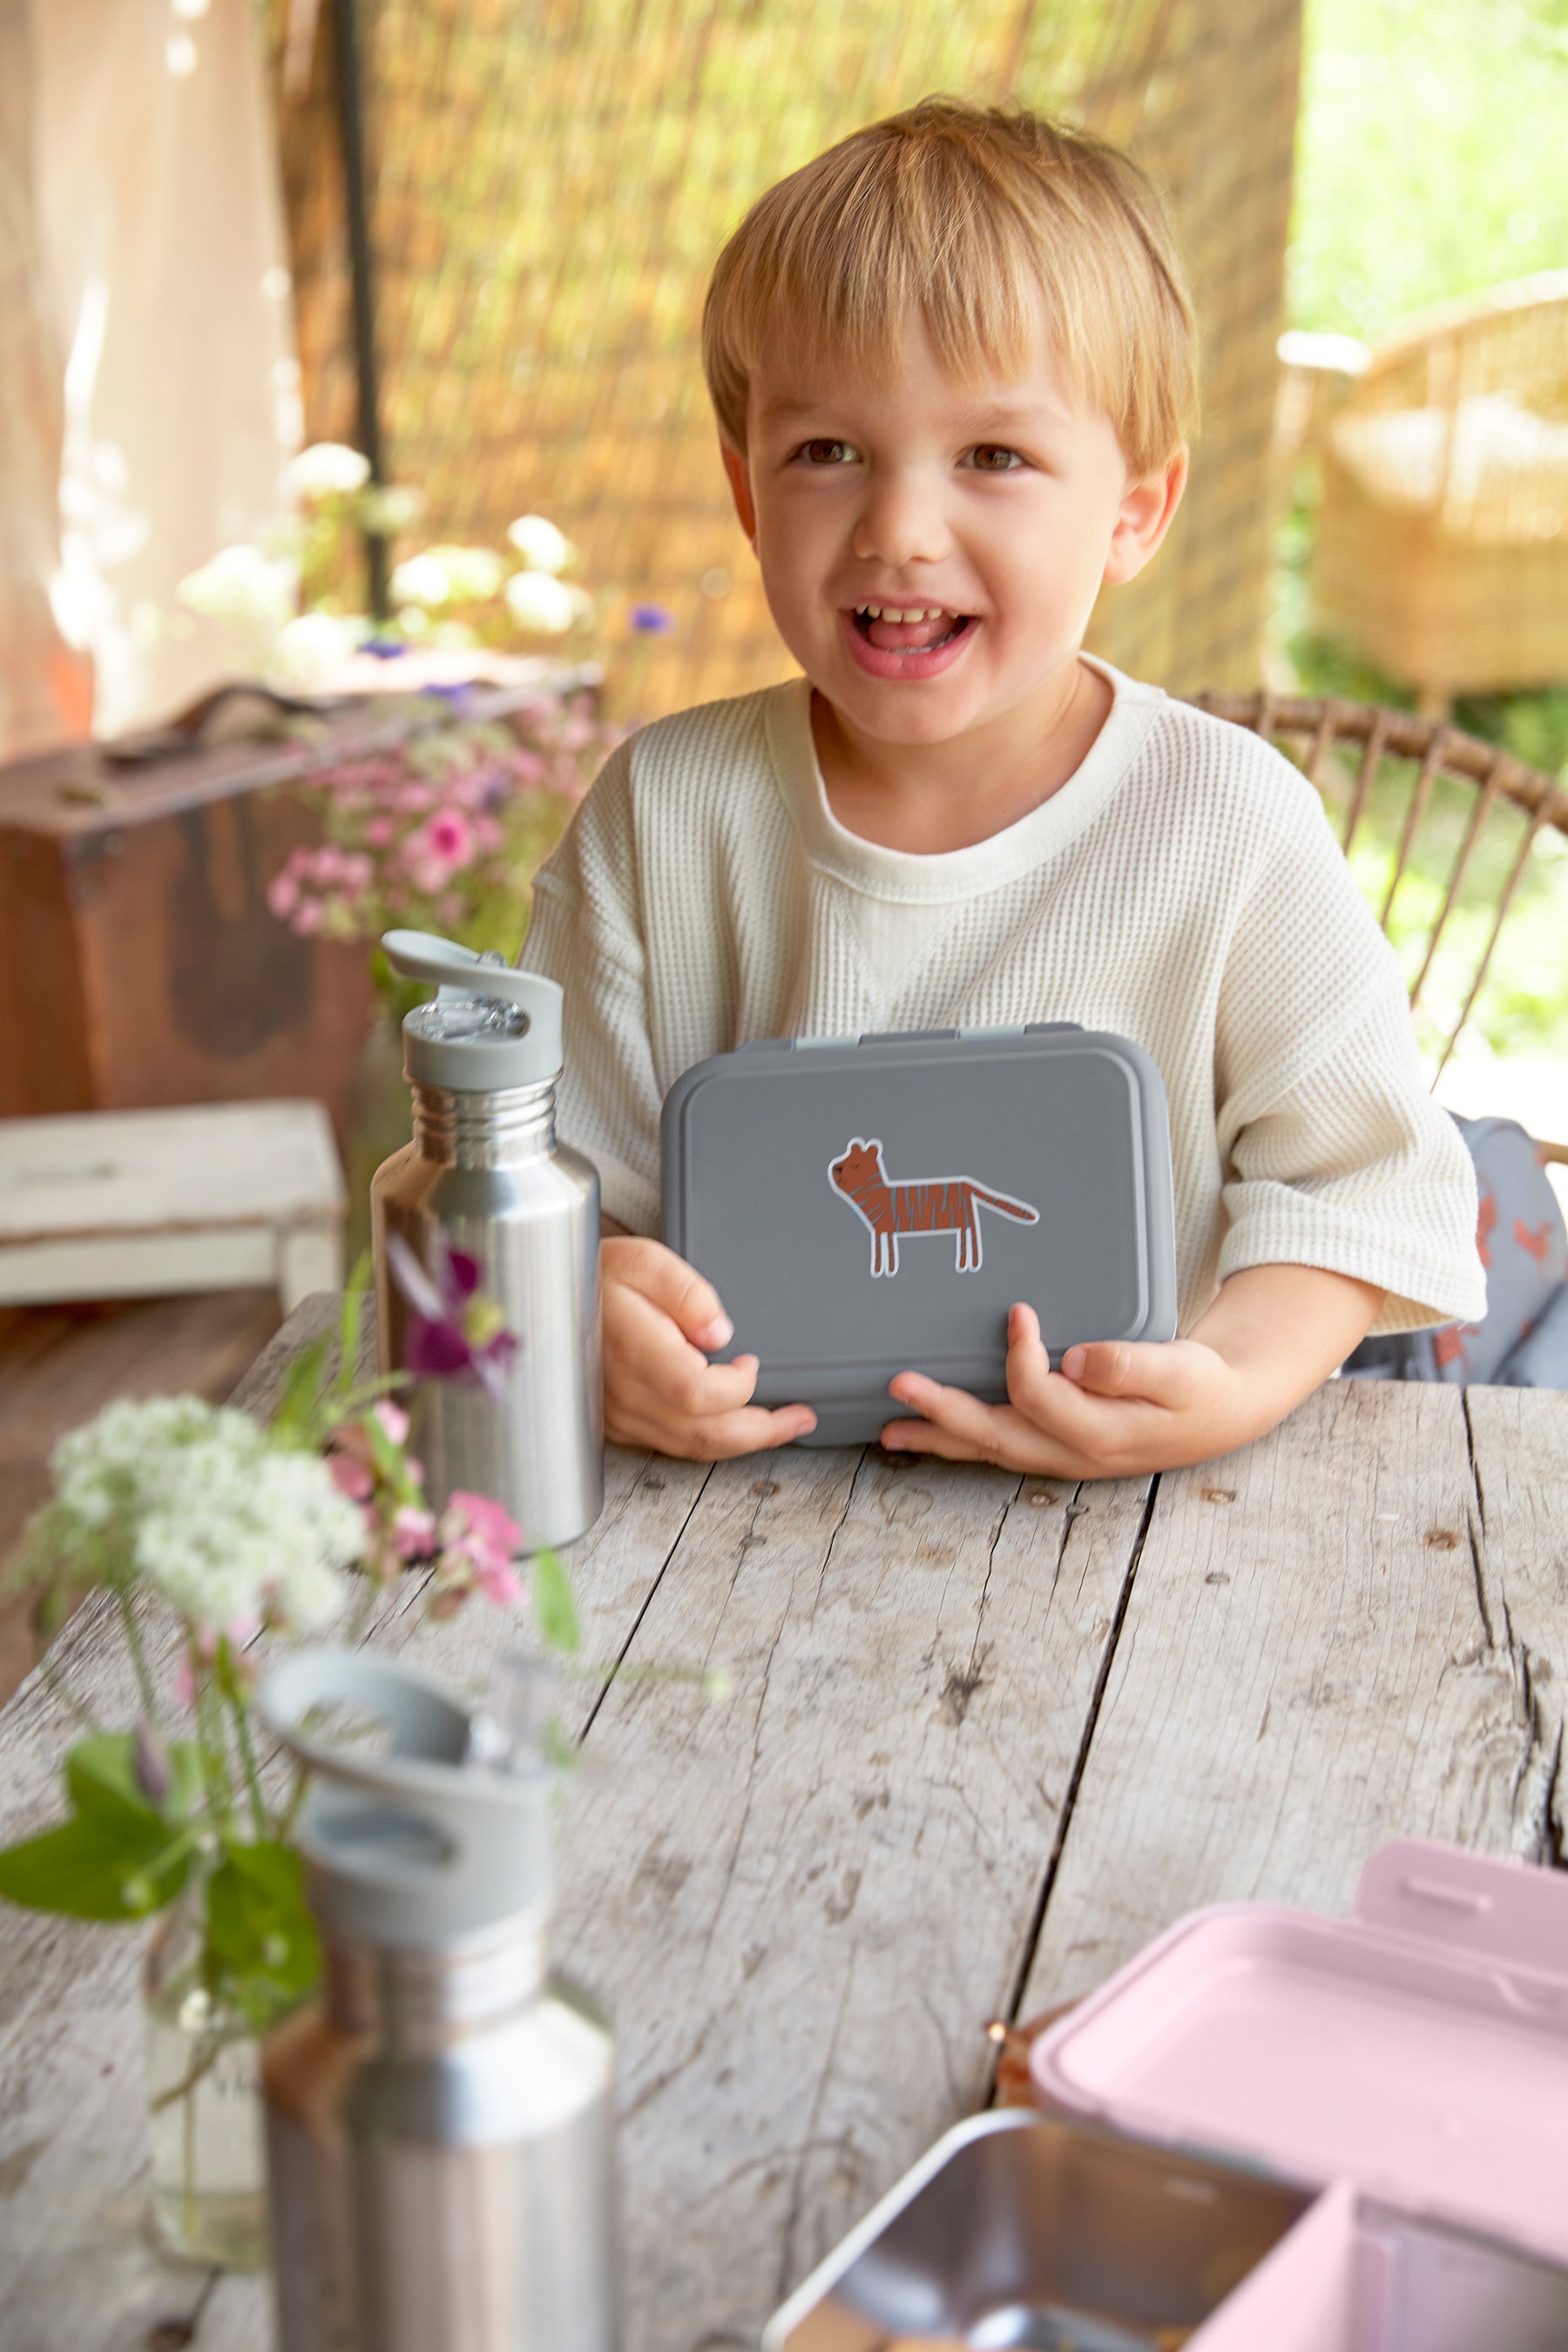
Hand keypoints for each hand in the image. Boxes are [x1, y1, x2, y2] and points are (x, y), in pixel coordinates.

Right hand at [601, 1235, 816, 1458]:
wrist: (547, 1299)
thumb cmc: (598, 1275)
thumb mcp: (643, 1260)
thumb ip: (686, 1291)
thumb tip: (720, 1332)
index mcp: (633, 1349)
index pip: (696, 1393)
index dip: (736, 1387)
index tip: (750, 1362)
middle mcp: (625, 1391)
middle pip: (702, 1433)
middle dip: (761, 1430)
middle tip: (800, 1418)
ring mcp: (620, 1413)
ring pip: (690, 1446)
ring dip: (743, 1441)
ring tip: (782, 1425)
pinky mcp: (619, 1423)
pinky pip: (673, 1444)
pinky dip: (712, 1440)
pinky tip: (737, 1426)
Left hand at [880, 1266, 1384, 1478]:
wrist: (1223, 1413)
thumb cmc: (1200, 1387)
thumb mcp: (1180, 1371)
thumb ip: (1131, 1364)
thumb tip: (1076, 1359)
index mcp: (1102, 1433)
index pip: (1043, 1398)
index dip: (1023, 1357)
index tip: (1018, 1313)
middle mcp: (1073, 1453)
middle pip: (997, 1436)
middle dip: (943, 1412)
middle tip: (899, 1384)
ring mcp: (1063, 1456)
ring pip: (991, 1450)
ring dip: (939, 1438)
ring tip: (889, 1431)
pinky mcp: (1058, 1446)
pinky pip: (1000, 1448)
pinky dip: (961, 1442)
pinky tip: (931, 1432)